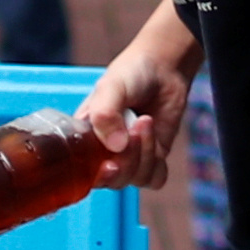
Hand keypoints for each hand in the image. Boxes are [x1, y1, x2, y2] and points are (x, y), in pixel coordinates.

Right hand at [72, 10, 198, 187]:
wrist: (164, 68)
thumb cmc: (131, 74)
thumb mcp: (110, 87)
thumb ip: (105, 114)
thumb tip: (115, 146)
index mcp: (86, 140)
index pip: (84, 173)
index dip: (98, 174)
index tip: (109, 162)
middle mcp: (106, 153)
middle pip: (113, 180)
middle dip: (127, 159)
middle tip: (135, 128)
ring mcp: (130, 157)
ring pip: (135, 179)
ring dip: (145, 154)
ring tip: (146, 122)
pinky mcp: (153, 158)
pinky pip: (156, 179)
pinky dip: (158, 164)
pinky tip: (156, 137)